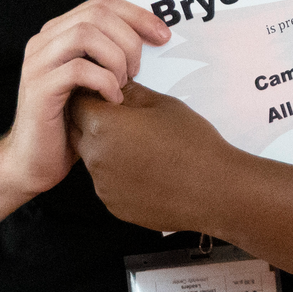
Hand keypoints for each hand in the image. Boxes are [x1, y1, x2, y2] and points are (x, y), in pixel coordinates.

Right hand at [0, 0, 172, 196]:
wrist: (32, 161)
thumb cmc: (70, 123)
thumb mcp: (94, 81)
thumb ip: (110, 55)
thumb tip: (153, 38)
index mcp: (58, 33)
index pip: (102, 3)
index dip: (137, 14)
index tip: (163, 35)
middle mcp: (44, 41)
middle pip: (96, 14)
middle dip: (129, 39)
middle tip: (137, 70)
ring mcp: (38, 63)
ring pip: (85, 35)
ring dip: (115, 58)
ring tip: (123, 83)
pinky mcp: (38, 88)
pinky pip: (78, 70)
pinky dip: (104, 82)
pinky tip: (113, 100)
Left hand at [69, 83, 236, 232]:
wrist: (215, 190)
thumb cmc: (193, 144)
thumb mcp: (162, 105)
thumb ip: (130, 93)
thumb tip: (115, 85)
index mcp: (103, 126)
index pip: (77, 102)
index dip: (91, 95)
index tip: (107, 95)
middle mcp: (95, 158)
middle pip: (78, 132)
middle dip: (94, 121)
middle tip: (125, 119)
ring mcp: (103, 186)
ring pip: (93, 159)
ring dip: (107, 149)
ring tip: (142, 146)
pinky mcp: (114, 206)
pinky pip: (107, 183)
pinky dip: (119, 174)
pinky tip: (147, 169)